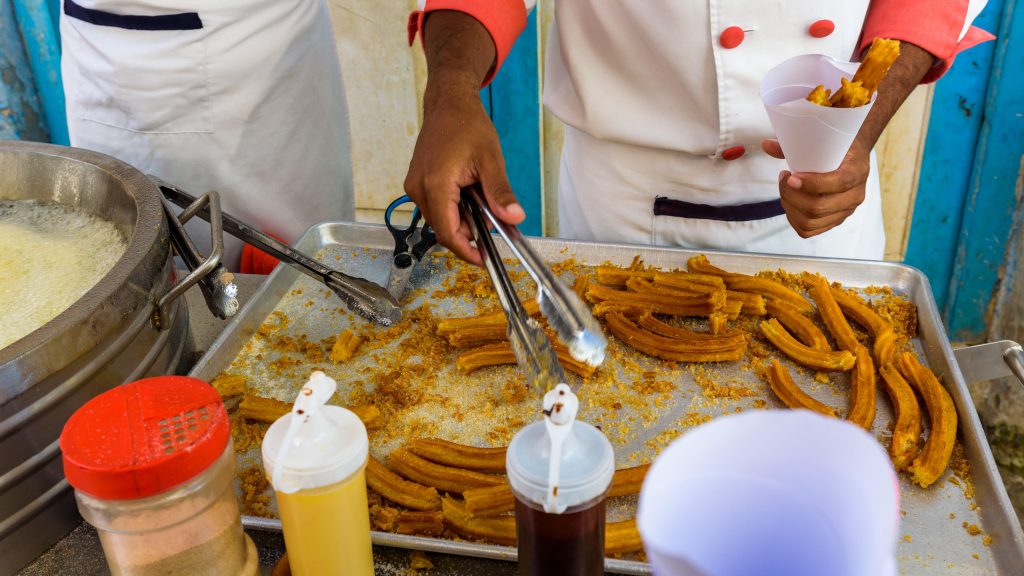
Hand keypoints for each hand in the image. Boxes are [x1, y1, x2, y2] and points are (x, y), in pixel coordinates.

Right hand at [404, 92, 523, 265]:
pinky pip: (435, 207)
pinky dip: (453, 209)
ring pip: (439, 220)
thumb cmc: (467, 125)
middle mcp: (418, 189)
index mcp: (435, 184)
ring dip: (461, 221)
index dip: (467, 251)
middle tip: (492, 222)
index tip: (485, 258)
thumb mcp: (491, 160)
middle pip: (443, 229)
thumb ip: (500, 192)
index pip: (448, 233)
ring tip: (481, 201)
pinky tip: (468, 196)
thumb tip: (513, 218)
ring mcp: (415, 186)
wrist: (448, 104)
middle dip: (468, 234)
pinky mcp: (416, 183)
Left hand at [761, 139, 869, 237]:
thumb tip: (766, 145)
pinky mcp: (834, 220)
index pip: (839, 183)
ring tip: (785, 190)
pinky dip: (793, 219)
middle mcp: (855, 195)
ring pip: (810, 222)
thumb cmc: (838, 147)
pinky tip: (790, 203)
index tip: (791, 177)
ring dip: (789, 207)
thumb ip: (796, 144)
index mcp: (857, 171)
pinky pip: (809, 230)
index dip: (812, 183)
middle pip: (818, 208)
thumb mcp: (825, 139)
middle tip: (784, 180)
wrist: (853, 157)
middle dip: (792, 196)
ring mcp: (845, 211)